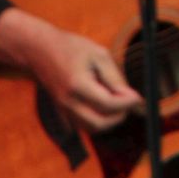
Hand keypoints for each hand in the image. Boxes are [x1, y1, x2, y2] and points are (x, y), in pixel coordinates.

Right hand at [0, 7, 142, 132]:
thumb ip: (115, 78)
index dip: (127, 103)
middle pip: (100, 124)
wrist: (40, 52)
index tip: (138, 96)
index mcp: (77, 85)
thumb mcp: (99, 55)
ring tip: (118, 100)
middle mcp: (68, 102)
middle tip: (129, 100)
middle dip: (120, 115)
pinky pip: (85, 125)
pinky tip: (105, 103)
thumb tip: (131, 97)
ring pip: (93, 128)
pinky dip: (99, 119)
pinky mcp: (63, 113)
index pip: (108, 104)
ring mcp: (63, 110)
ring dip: (110, 120)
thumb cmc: (72, 49)